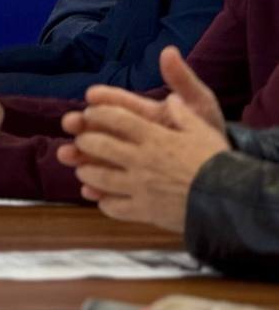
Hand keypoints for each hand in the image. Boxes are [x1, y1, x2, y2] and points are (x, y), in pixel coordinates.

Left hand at [58, 94, 228, 229]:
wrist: (229, 199)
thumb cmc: (216, 161)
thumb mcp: (203, 129)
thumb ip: (182, 114)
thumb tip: (170, 99)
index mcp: (154, 137)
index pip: (116, 119)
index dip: (98, 113)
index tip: (89, 112)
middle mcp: (140, 160)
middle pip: (98, 145)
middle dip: (84, 140)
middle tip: (81, 140)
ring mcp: (138, 187)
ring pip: (98, 176)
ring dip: (86, 170)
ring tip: (83, 168)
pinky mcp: (142, 210)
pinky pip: (113, 207)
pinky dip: (103, 202)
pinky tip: (102, 198)